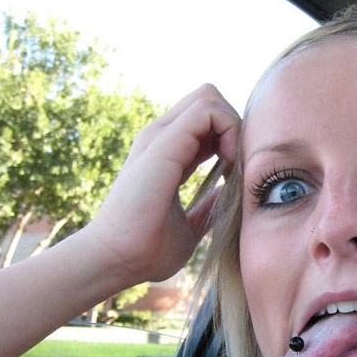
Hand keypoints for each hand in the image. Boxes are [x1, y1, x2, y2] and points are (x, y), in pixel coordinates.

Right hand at [82, 84, 239, 285]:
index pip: (207, 122)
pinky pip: (208, 109)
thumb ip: (207, 206)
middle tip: (238, 164)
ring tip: (234, 165)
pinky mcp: (164, 141)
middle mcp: (162, 139)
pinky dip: (230, 130)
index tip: (237, 173)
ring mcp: (160, 136)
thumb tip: (227, 194)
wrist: (117, 259)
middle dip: (235, 125)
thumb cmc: (148, 249)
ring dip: (234, 127)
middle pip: (209, 100)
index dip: (231, 138)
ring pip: (210, 97)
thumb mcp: (190, 224)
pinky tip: (229, 164)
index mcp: (168, 153)